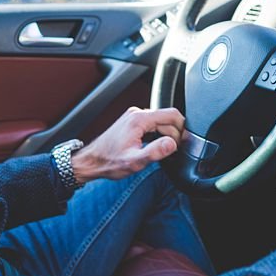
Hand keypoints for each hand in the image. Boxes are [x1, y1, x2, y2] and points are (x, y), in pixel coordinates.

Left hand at [70, 107, 184, 183]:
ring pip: (160, 121)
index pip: (172, 115)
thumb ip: (155, 152)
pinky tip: (156, 146)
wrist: (91, 161)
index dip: (182, 129)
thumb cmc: (109, 161)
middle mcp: (137, 113)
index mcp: (139, 119)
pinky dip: (159, 134)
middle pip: (167, 118)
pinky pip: (153, 124)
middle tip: (174, 151)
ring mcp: (134, 116)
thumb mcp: (134, 161)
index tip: (184, 143)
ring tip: (165, 151)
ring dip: (167, 134)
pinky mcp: (132, 122)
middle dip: (175, 133)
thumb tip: (172, 144)